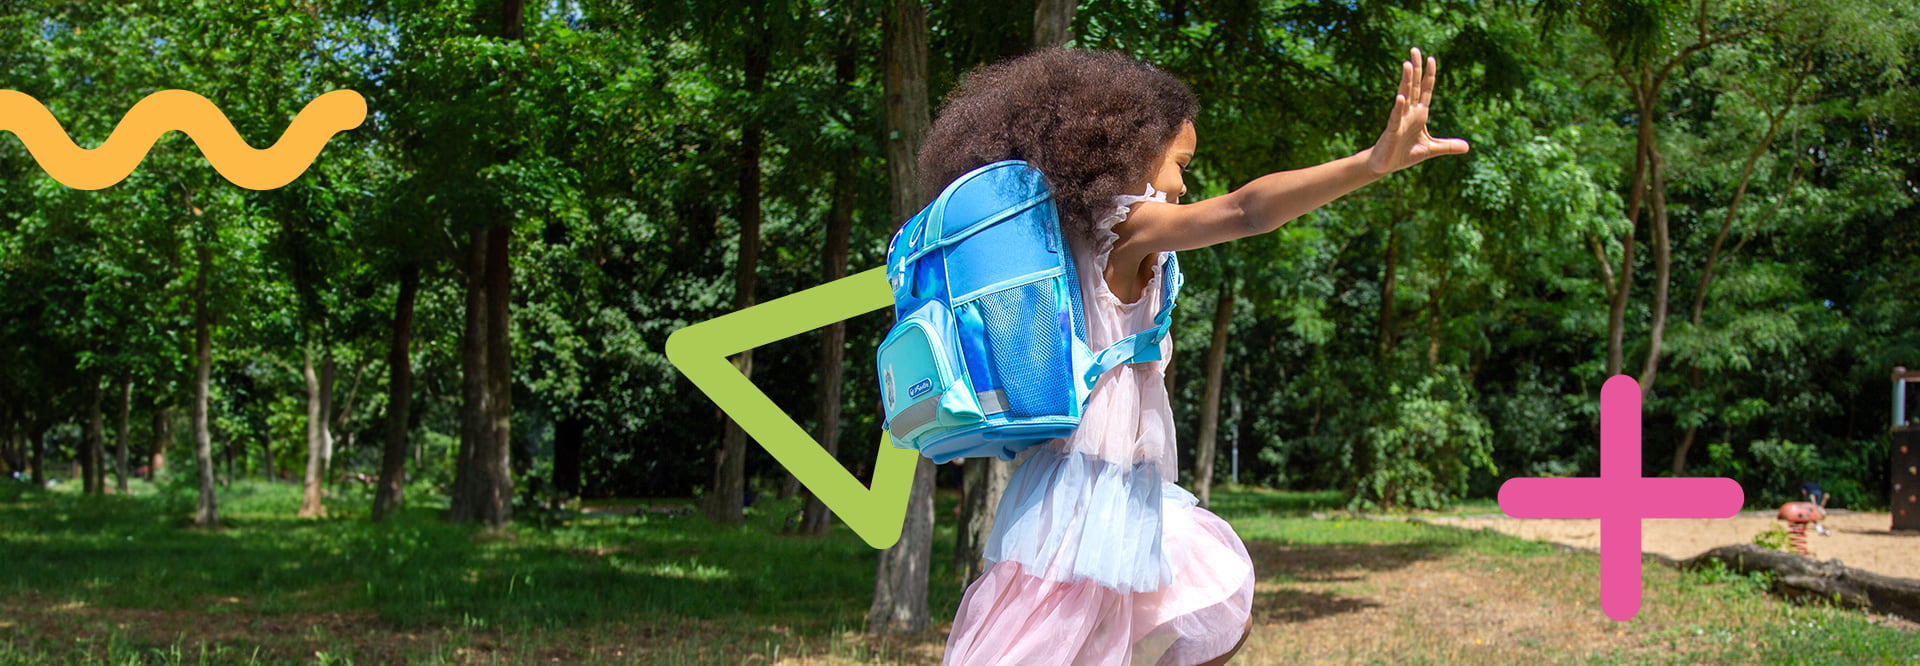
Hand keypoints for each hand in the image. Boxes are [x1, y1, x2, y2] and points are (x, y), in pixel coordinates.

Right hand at [1367, 47, 1469, 175]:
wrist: (1384, 165)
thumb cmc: (1405, 154)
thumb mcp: (1431, 149)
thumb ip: (1447, 146)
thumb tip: (1467, 147)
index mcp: (1420, 114)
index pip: (1425, 90)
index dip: (1429, 75)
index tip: (1431, 59)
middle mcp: (1409, 113)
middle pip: (1413, 86)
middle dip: (1415, 68)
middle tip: (1415, 50)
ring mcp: (1400, 120)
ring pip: (1404, 96)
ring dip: (1406, 81)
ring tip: (1407, 65)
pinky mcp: (1391, 131)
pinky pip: (1395, 117)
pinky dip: (1398, 109)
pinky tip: (1401, 98)